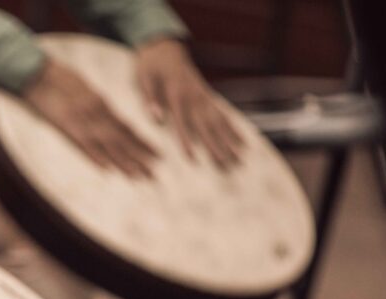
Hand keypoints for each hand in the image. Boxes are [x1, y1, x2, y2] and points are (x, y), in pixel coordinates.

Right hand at [22, 58, 158, 177]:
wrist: (37, 72)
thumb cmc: (58, 78)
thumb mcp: (83, 87)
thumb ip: (96, 103)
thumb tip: (108, 115)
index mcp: (101, 103)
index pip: (126, 126)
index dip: (142, 141)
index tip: (156, 154)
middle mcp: (97, 113)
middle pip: (122, 138)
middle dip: (140, 156)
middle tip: (154, 173)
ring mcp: (83, 120)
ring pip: (108, 144)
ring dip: (124, 161)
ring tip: (139, 175)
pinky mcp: (67, 126)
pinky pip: (84, 144)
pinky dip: (96, 156)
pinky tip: (107, 168)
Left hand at [135, 38, 243, 167]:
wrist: (164, 46)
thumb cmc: (150, 64)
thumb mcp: (142, 78)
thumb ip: (149, 98)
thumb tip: (157, 119)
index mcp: (175, 94)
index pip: (182, 122)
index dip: (186, 141)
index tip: (192, 159)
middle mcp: (194, 96)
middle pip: (206, 125)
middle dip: (217, 146)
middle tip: (227, 165)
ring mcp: (203, 96)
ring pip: (219, 121)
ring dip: (230, 141)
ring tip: (239, 159)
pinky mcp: (208, 96)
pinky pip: (223, 114)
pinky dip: (233, 128)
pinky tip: (242, 142)